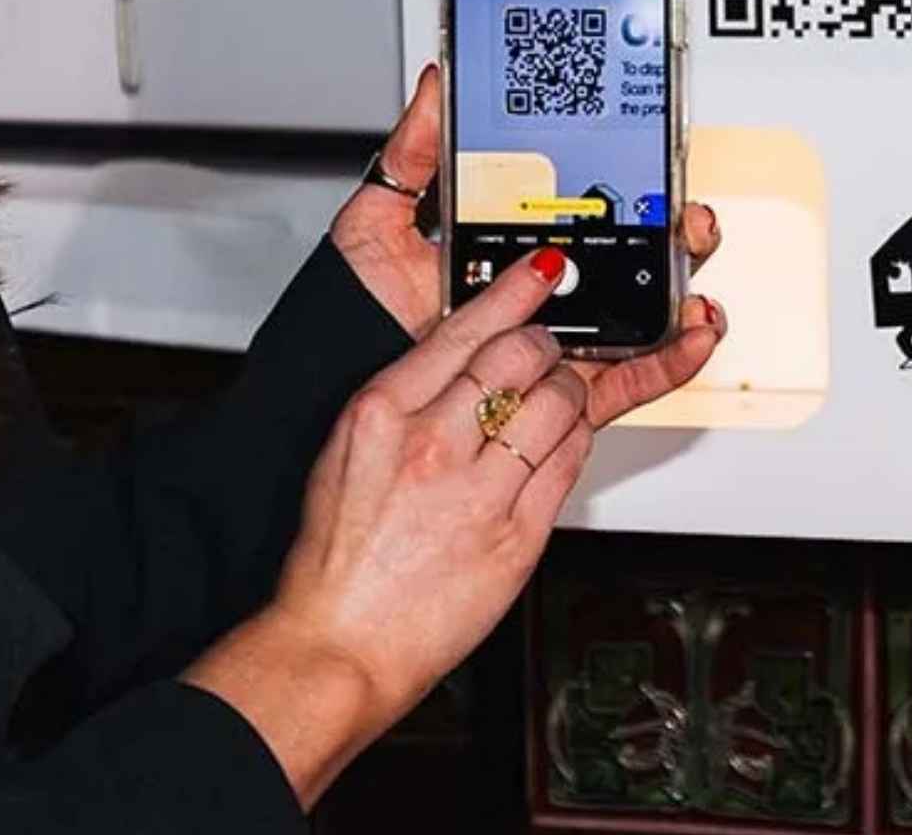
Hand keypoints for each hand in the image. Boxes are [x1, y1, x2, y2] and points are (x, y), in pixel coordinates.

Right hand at [185, 243, 724, 805]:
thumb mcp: (349, 448)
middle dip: (546, 343)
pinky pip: (570, 465)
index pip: (465, 328)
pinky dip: (574, 440)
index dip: (515, 292)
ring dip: (568, 389)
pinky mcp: (518, 539)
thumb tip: (463, 358)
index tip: (541, 270)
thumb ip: (406, 396)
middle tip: (546, 345)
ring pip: (558, 404)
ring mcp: (479, 493)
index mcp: (382, 411)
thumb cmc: (336, 552)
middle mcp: (432, 445)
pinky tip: (561, 438)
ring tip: (555, 394)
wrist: (340, 642)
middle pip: (522, 357)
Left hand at [331, 64, 723, 352]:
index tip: (654, 161)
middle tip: (686, 216)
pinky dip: (668, 363)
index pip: (581, 208)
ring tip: (695, 278)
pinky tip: (692, 338)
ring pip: (638, 316)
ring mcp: (553, 338)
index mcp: (506, 243)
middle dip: (672, 233)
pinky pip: (625, 379)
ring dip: (681, 294)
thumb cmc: (352, 304)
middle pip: (626, 257)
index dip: (626, 185)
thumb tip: (438, 82)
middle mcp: (539, 290)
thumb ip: (415, 151)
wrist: (336, 372)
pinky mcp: (557, 389)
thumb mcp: (379, 214)